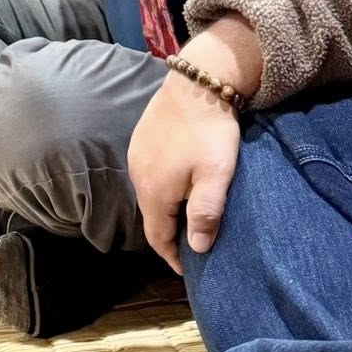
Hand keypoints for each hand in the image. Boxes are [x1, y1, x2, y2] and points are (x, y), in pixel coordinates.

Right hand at [127, 18, 261, 271]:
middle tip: (192, 242)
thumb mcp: (216, 175)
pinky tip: (179, 181)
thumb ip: (205, 213)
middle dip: (169, 232)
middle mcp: (138, 176)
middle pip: (152, 216)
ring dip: (166, 207)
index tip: (188, 268)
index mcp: (154, 192)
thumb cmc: (210, 132)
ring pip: (150, 193)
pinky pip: (149, 172)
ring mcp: (136, 154)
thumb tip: (197, 249)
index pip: (157, 237)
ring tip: (187, 214)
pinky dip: (163, 185)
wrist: (197, 82)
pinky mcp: (141, 137)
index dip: (172, 256)